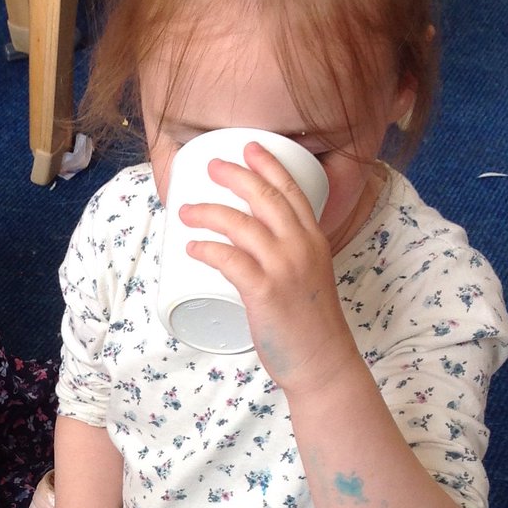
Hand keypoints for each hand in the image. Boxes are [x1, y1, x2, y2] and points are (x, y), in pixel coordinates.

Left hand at [181, 142, 353, 392]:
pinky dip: (208, 249)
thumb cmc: (309, 323)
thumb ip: (286, 257)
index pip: (293, 191)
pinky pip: (230, 260)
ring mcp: (285, 269)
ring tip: (185, 211)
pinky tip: (191, 246)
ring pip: (242, 225)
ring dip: (209, 213)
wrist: (322, 362)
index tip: (249, 146)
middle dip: (236, 175)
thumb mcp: (308, 276)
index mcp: (314, 241)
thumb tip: (248, 248)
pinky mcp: (265, 293)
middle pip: (266, 197)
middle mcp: (302, 248)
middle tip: (210, 166)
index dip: (270, 164)